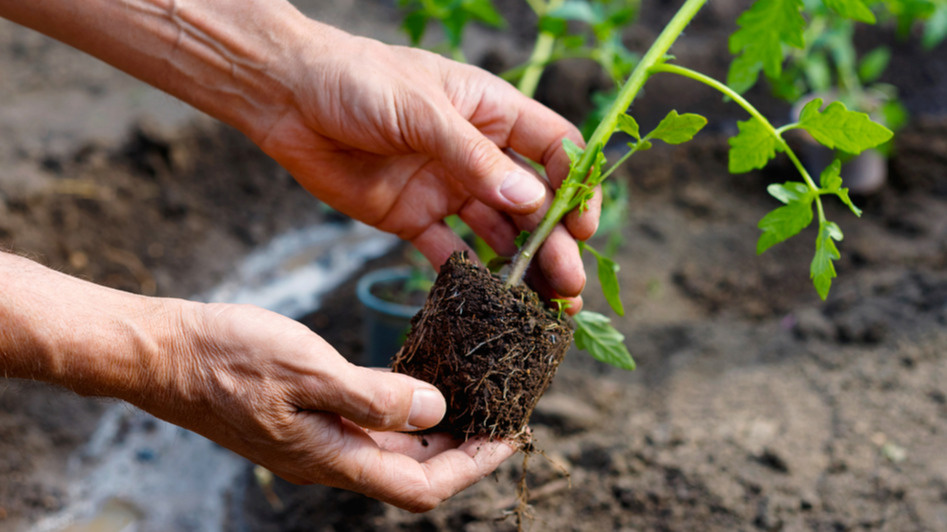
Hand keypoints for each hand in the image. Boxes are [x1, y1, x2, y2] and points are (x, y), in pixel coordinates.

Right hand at [140, 302, 514, 510]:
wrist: (164, 353)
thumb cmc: (227, 358)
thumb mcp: (307, 369)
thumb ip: (374, 397)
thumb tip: (437, 411)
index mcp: (332, 458)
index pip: (421, 485)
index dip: (471, 466)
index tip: (508, 436)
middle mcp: (328, 460)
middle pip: (413, 473)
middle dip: (462, 451)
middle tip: (499, 414)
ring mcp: (314, 443)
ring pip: (391, 452)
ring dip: (434, 433)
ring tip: (470, 400)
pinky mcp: (304, 422)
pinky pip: (366, 430)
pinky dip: (400, 415)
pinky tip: (414, 387)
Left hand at [257, 31, 600, 310]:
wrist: (287, 97)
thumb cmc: (357, 80)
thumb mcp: (423, 110)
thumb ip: (476, 158)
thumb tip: (532, 201)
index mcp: (490, 112)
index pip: (553, 149)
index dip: (575, 186)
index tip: (583, 226)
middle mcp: (475, 153)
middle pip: (531, 202)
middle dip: (554, 242)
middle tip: (569, 285)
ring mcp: (444, 187)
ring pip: (496, 233)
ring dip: (521, 265)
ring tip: (541, 305)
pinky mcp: (411, 216)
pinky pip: (446, 251)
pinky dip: (466, 275)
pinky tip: (485, 300)